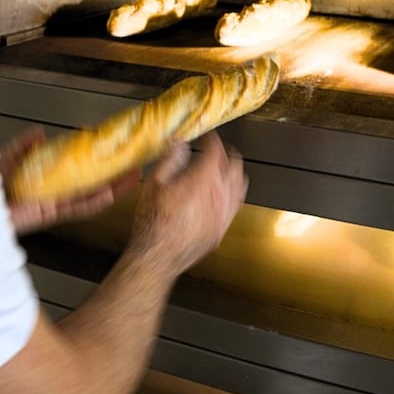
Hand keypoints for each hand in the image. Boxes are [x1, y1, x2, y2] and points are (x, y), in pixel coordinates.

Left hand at [0, 127, 139, 235]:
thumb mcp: (6, 159)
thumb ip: (23, 147)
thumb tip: (39, 132)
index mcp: (42, 183)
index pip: (74, 175)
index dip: (94, 166)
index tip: (110, 155)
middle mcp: (50, 196)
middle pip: (88, 188)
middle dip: (112, 179)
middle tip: (131, 168)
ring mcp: (51, 206)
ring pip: (89, 198)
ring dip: (112, 190)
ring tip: (130, 179)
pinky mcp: (47, 213)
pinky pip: (75, 208)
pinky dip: (93, 202)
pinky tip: (109, 193)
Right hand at [128, 132, 246, 278]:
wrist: (157, 255)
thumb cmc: (153, 222)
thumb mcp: (154, 183)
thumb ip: (171, 160)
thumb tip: (179, 144)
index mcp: (202, 180)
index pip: (216, 152)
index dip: (214, 141)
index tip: (209, 138)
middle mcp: (218, 195)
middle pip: (235, 165)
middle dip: (228, 153)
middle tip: (219, 150)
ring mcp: (223, 214)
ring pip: (240, 185)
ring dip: (234, 173)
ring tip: (227, 168)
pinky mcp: (221, 229)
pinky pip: (236, 206)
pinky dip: (234, 194)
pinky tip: (227, 194)